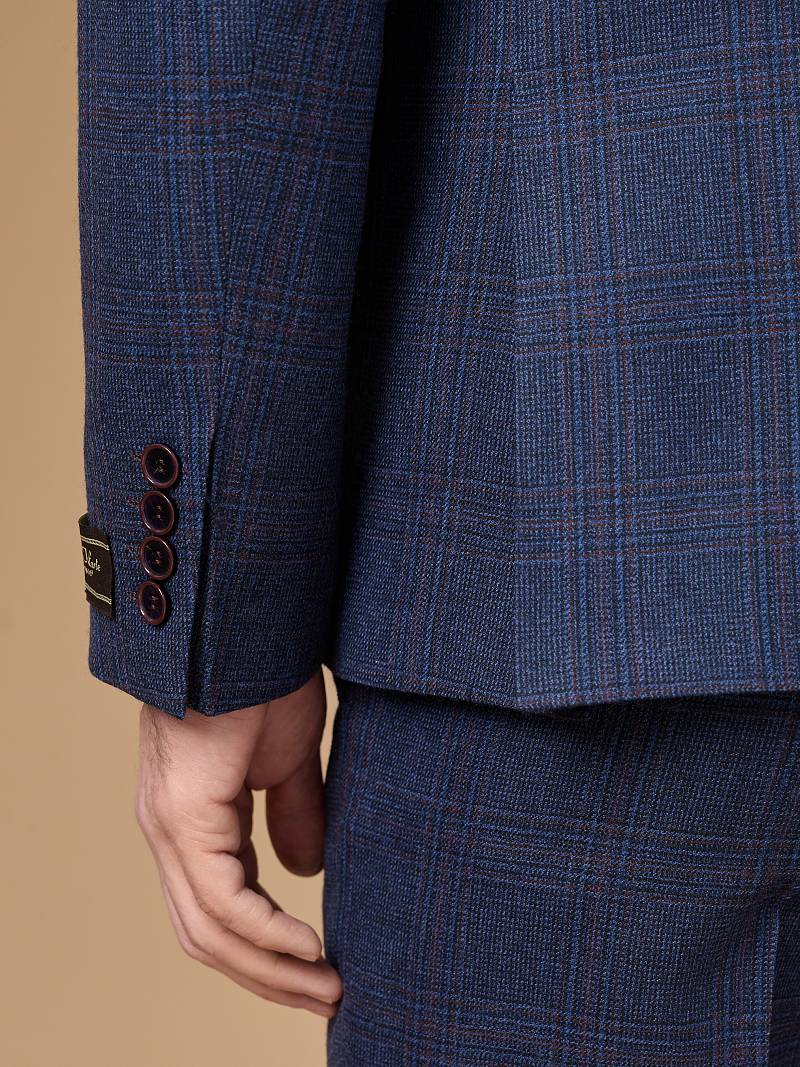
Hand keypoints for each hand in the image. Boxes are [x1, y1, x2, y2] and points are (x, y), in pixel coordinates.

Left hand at [135, 670, 340, 1015]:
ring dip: (269, 967)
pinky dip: (266, 932)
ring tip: (326, 987)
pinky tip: (308, 949)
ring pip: (210, 928)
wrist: (243, 621)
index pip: (217, 909)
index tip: (320, 970)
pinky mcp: (183, 814)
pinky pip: (223, 897)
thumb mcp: (289, 755)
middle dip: (268, 975)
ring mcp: (169, 825)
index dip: (265, 950)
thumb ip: (293, 810)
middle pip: (208, 933)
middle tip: (326, 996)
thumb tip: (305, 869)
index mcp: (189, 817)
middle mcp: (167, 830)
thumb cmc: (264, 675)